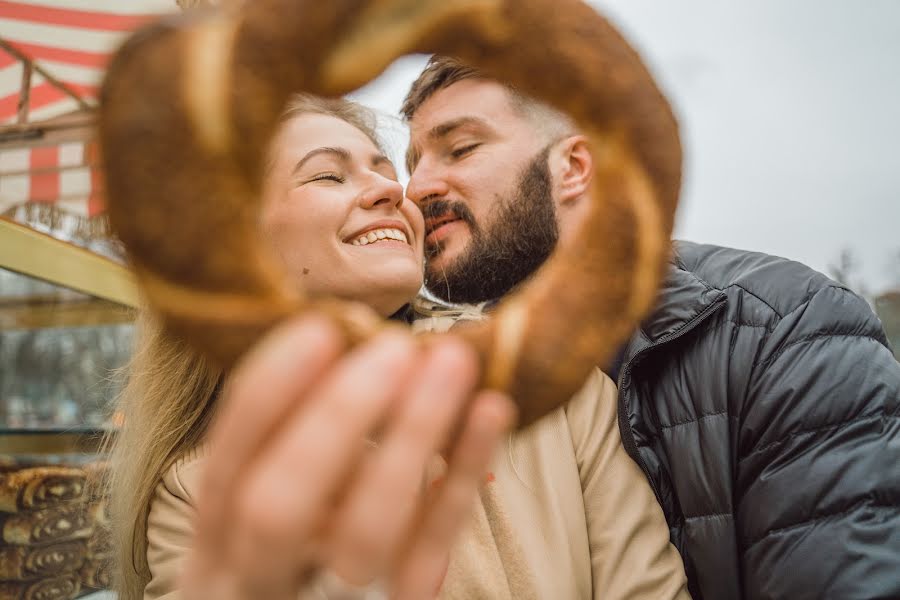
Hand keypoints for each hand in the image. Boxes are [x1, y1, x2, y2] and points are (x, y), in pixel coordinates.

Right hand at [179, 316, 514, 598]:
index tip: (320, 331)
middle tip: (395, 349)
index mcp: (218, 539)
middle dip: (336, 418)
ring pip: (364, 533)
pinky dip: (463, 476)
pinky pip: (433, 549)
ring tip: (451, 364)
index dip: (268, 395)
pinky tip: (490, 411)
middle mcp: (256, 575)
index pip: (227, 462)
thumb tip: (345, 338)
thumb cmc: (306, 546)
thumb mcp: (278, 497)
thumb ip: (298, 436)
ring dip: (411, 437)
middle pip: (276, 506)